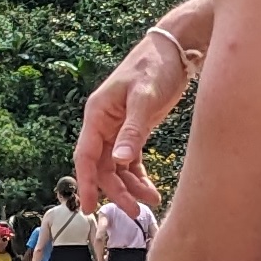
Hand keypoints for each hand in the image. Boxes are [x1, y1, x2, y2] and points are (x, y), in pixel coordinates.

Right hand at [78, 0, 209, 210]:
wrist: (175, 49)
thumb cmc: (155, 66)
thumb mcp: (145, 98)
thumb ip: (132, 130)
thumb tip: (119, 160)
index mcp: (97, 114)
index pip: (86, 155)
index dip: (85, 182)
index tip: (88, 206)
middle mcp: (103, 123)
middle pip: (102, 166)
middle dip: (116, 190)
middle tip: (133, 211)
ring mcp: (118, 128)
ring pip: (116, 167)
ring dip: (130, 186)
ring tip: (150, 201)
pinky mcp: (134, 130)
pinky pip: (130, 161)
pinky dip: (138, 176)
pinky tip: (151, 189)